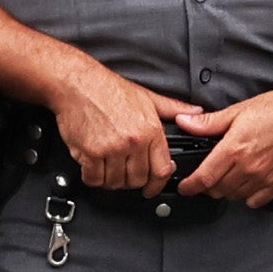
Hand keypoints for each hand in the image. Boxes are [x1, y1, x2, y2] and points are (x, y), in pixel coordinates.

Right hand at [51, 63, 183, 193]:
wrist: (77, 83)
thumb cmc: (107, 88)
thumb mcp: (146, 96)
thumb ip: (173, 108)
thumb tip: (195, 113)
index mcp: (150, 130)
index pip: (161, 170)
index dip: (158, 184)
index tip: (152, 188)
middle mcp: (133, 142)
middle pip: (138, 180)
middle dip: (132, 180)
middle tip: (126, 172)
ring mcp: (111, 149)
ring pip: (116, 182)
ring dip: (112, 179)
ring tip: (109, 167)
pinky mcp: (90, 153)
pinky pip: (94, 179)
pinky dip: (93, 177)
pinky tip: (94, 167)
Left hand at [180, 81, 272, 210]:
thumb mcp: (238, 110)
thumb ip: (209, 122)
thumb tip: (184, 122)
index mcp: (234, 149)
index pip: (204, 178)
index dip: (190, 186)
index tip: (185, 187)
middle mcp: (248, 167)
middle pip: (217, 190)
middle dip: (207, 186)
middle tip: (207, 176)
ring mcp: (264, 178)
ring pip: (234, 196)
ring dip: (226, 190)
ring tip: (227, 176)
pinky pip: (255, 201)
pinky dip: (247, 196)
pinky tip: (247, 183)